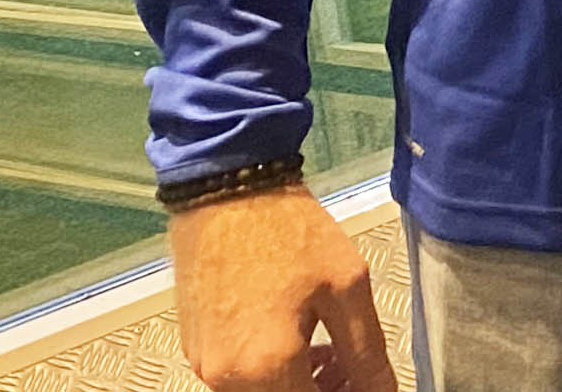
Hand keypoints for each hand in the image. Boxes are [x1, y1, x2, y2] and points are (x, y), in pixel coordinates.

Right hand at [171, 183, 394, 391]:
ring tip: (324, 346)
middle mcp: (226, 378)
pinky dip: (268, 370)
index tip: (365, 380)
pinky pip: (238, 378)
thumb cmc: (290, 232)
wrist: (227, 189)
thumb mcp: (346, 286)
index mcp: (267, 368)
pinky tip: (292, 334)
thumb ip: (367, 353)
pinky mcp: (194, 347)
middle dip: (322, 391)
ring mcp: (205, 364)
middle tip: (348, 364)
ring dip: (296, 384)